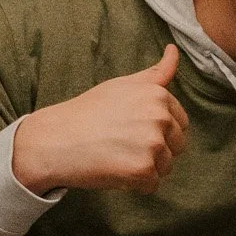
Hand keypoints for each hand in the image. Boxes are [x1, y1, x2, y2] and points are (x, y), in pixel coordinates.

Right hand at [12, 45, 187, 194]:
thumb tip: (174, 50)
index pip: (180, 122)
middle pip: (177, 146)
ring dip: (145, 167)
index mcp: (157, 95)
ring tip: (116, 155)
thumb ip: (154, 74)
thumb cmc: (88, 112)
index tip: (131, 128)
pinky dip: (135, 184)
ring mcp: (153, 144)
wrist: (56, 139)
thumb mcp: (122, 85)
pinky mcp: (143, 170)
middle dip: (155, 150)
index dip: (156, 130)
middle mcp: (160, 117)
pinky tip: (114, 169)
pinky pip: (152, 185)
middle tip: (122, 143)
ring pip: (166, 166)